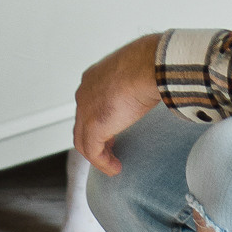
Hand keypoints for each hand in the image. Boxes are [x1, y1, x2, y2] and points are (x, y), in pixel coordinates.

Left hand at [74, 33, 160, 175]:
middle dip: (95, 139)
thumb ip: (133, 83)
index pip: (88, 105)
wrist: (148, 66)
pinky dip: (103, 163)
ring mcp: (86, 110)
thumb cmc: (149, 63)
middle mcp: (84, 93)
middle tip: (111, 149)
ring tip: (113, 164)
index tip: (112, 132)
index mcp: (93, 78)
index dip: (98, 121)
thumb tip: (147, 88)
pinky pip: (93, 153)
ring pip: (83, 141)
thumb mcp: (135, 72)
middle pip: (82, 123)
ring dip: (98, 155)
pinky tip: (115, 168)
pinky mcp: (94, 127)